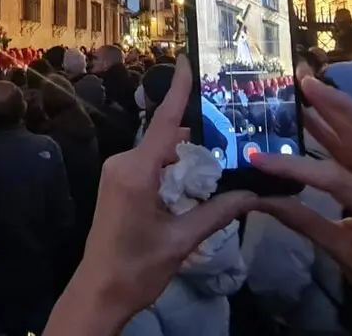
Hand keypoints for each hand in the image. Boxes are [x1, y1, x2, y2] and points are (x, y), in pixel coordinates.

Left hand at [46, 55, 254, 334]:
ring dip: (187, 152)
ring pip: (158, 151)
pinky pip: (150, 164)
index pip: (163, 123)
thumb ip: (217, 212)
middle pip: (165, 136)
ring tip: (225, 146)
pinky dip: (173, 165)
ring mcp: (117, 173)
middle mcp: (123, 164)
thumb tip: (253, 194)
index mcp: (136, 173)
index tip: (187, 60)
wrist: (98, 292)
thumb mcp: (182, 240)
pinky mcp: (117, 184)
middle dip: (197, 129)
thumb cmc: (137, 268)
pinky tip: (199, 173)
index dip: (178, 91)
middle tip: (234, 119)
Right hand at [250, 77, 351, 335]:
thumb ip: (303, 222)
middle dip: (341, 106)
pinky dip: (351, 131)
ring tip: (312, 88)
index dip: (296, 168)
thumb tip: (259, 199)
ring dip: (346, 110)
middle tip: (306, 82)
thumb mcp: (342, 256)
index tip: (259, 158)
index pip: (339, 180)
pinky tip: (325, 118)